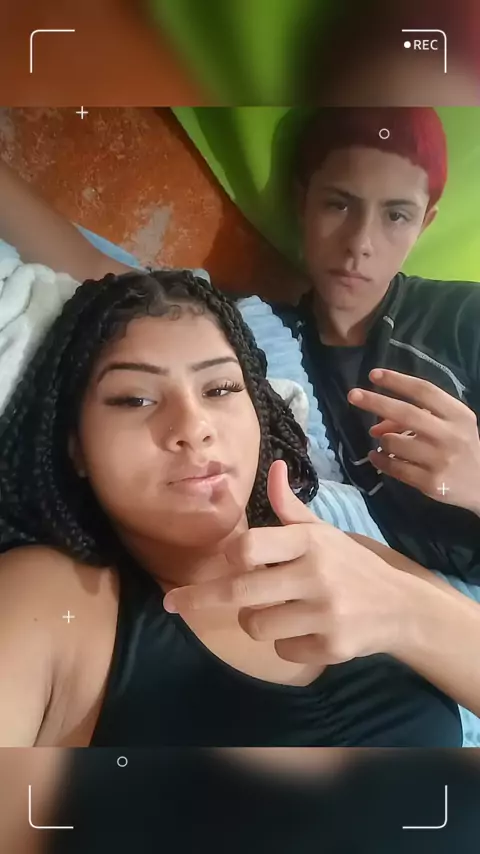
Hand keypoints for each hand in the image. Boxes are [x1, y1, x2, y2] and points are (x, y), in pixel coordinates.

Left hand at [163, 460, 414, 665]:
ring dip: (255, 621)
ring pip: (255, 625)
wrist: (402, 607)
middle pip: (239, 591)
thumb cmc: (351, 565)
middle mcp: (316, 575)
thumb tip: (274, 467)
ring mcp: (325, 613)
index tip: (215, 563)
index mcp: (310, 541)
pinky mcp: (332, 647)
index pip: (249, 547)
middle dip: (201, 597)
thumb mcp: (324, 532)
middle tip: (174, 602)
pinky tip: (306, 631)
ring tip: (277, 611)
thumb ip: (290, 508)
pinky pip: (281, 652)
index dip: (227, 557)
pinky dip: (284, 645)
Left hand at [348, 368, 479, 515]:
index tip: (373, 374)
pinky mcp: (430, 483)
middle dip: (376, 402)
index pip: (424, 391)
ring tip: (383, 441)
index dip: (397, 381)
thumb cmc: (462, 446)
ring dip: (382, 439)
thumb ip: (420, 416)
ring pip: (394, 442)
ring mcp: (440, 460)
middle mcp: (449, 435)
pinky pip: (394, 467)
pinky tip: (376, 456)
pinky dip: (380, 460)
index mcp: (457, 415)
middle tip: (352, 395)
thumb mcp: (451, 424)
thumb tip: (376, 424)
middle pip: (406, 413)